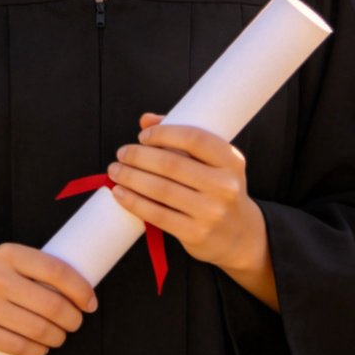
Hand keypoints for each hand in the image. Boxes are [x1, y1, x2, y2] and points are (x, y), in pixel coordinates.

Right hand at [0, 243, 96, 354]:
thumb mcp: (6, 259)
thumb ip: (35, 268)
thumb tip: (78, 286)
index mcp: (9, 253)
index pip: (55, 270)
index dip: (80, 289)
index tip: (90, 301)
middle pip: (50, 304)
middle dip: (73, 318)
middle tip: (76, 322)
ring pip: (37, 329)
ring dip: (58, 337)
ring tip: (61, 336)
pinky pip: (18, 346)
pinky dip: (38, 351)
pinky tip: (42, 348)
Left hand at [108, 113, 277, 308]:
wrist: (239, 235)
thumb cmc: (217, 188)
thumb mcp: (211, 161)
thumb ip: (180, 136)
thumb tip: (145, 119)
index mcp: (231, 160)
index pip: (195, 139)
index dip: (164, 133)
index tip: (142, 135)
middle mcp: (224, 186)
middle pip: (172, 165)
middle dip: (139, 156)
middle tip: (121, 153)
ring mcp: (211, 212)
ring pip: (161, 190)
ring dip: (131, 177)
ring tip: (115, 170)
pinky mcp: (196, 234)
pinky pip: (158, 215)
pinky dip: (134, 202)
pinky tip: (120, 193)